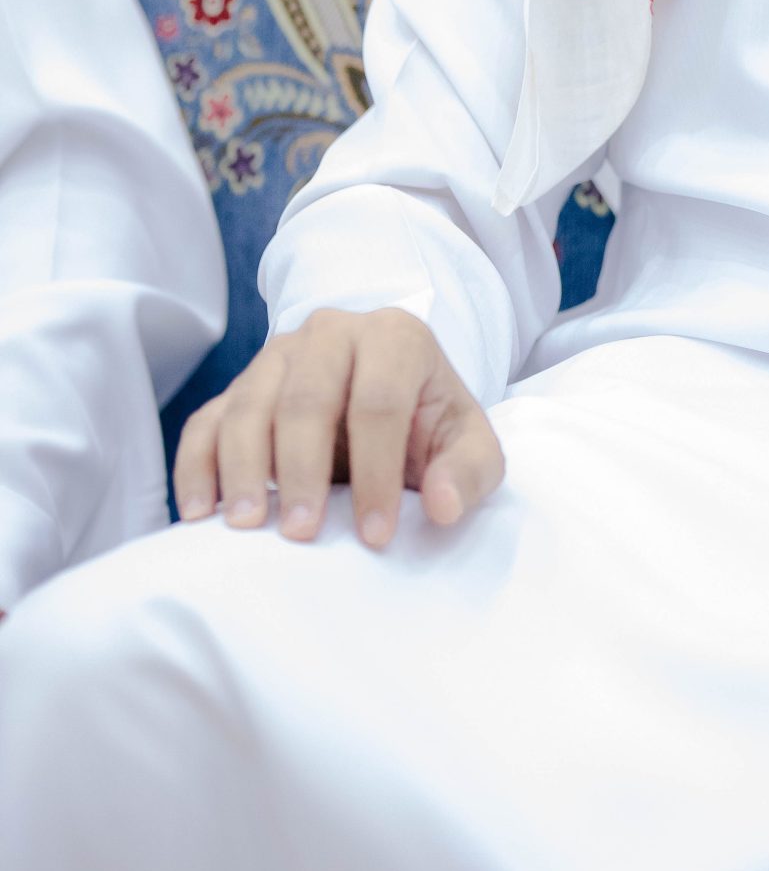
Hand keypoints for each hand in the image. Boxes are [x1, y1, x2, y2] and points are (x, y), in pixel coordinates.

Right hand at [173, 307, 504, 549]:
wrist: (388, 405)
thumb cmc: (429, 427)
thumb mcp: (469, 447)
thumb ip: (468, 472)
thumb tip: (442, 505)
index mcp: (395, 337)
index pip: (380, 402)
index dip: (377, 471)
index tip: (375, 536)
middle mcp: (331, 334)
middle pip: (306, 397)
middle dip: (301, 468)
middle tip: (301, 532)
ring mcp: (276, 358)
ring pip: (249, 405)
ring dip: (243, 468)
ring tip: (246, 526)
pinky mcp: (236, 389)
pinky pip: (205, 422)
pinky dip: (197, 466)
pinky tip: (200, 513)